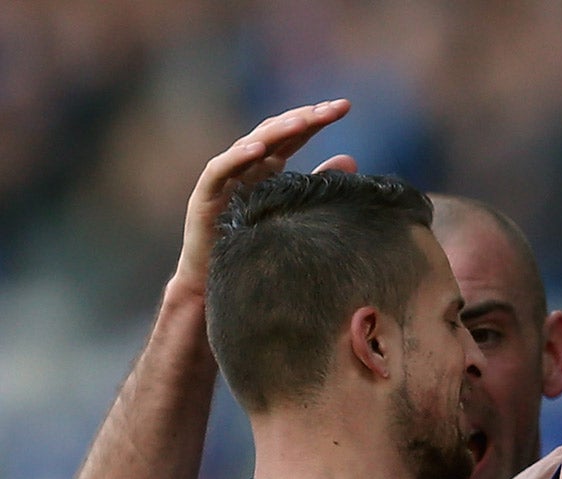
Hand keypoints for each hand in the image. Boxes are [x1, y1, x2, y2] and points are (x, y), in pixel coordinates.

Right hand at [172, 101, 355, 299]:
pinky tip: (259, 148)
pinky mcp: (205, 195)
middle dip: (304, 117)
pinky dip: (238, 156)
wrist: (220, 285)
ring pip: (250, 145)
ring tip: (303, 121)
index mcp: (268, 168)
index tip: (344, 108)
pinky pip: (221, 170)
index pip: (294, 135)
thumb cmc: (261, 251)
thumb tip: (352, 161)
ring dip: (276, 131)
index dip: (316, 119)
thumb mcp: (298, 213)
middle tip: (333, 108)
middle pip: (275, 132)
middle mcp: (246, 167)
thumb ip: (319, 185)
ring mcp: (225, 178)